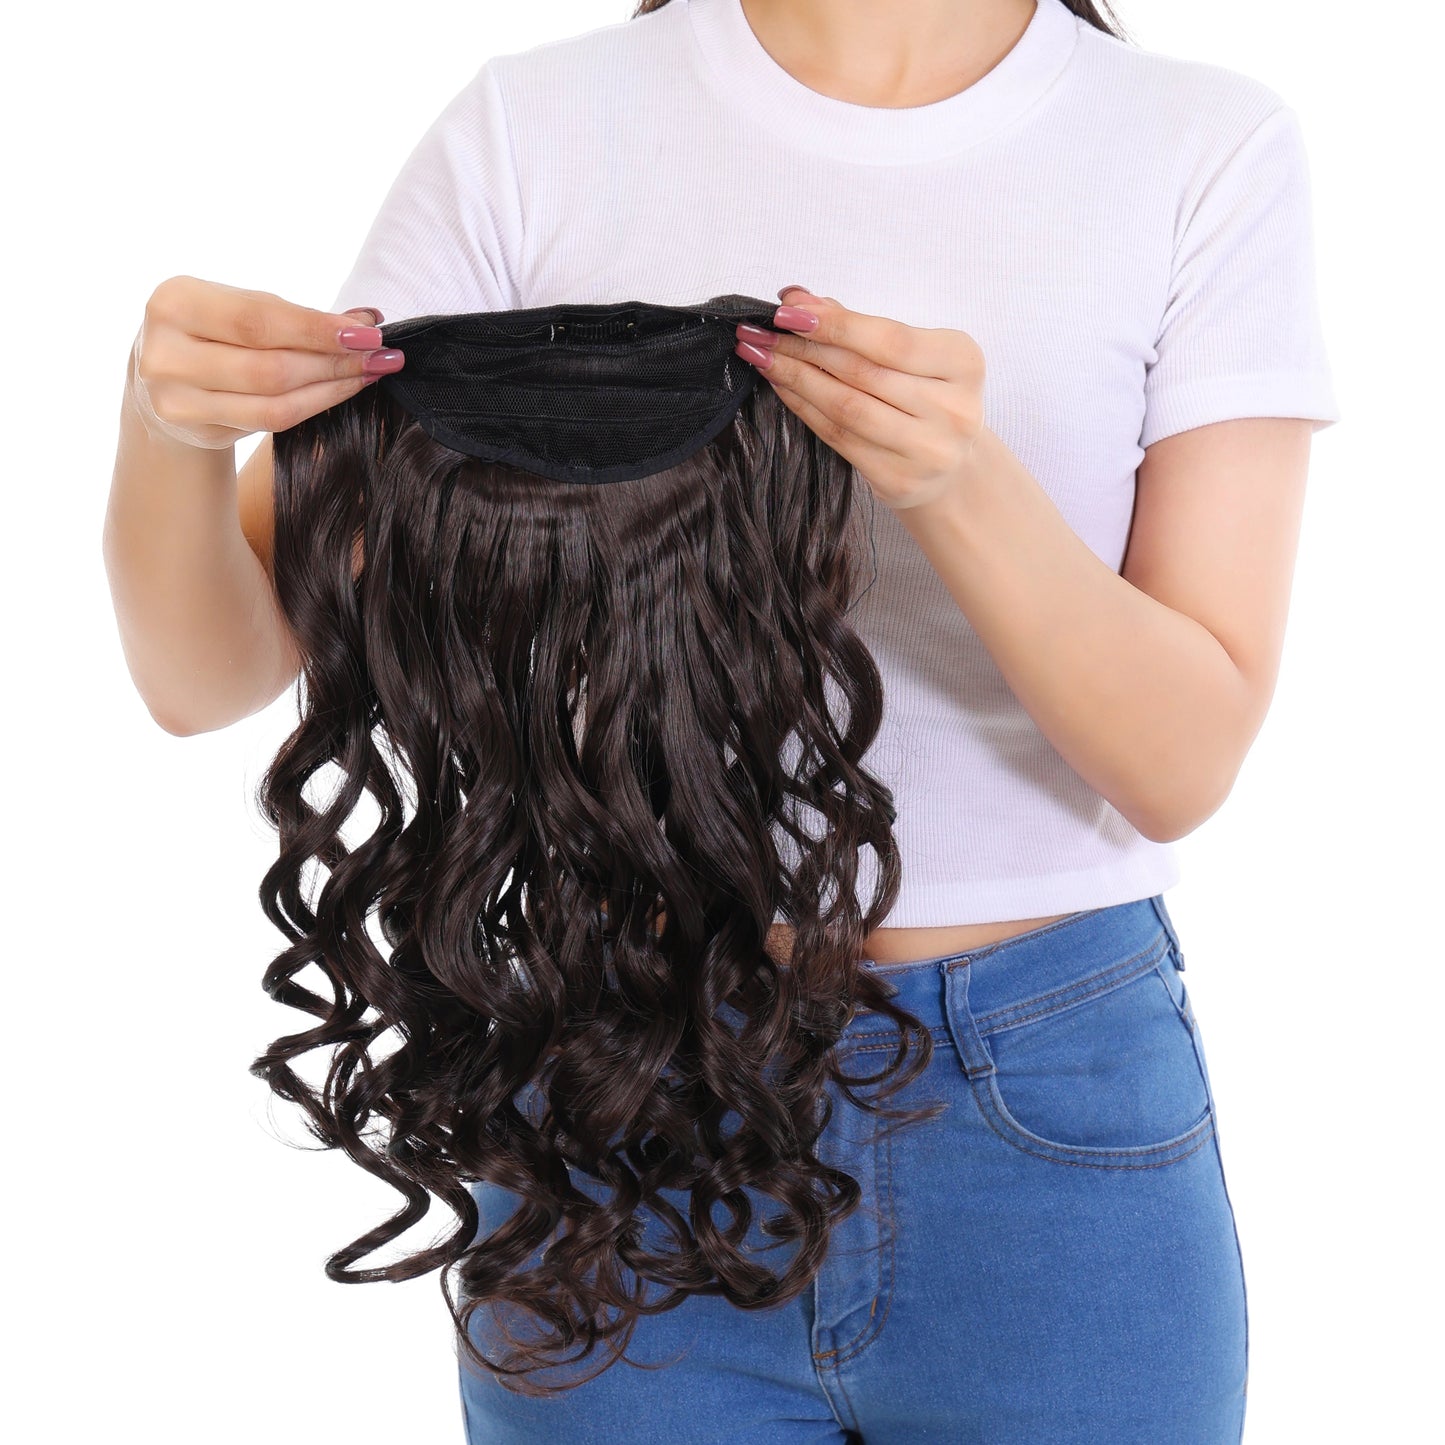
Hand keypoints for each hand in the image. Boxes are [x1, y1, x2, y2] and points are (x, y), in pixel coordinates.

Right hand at [127, 276, 403, 451]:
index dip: (318, 331)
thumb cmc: (215, 332)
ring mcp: (175, 397)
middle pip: (270, 367)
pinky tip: (343, 390)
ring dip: (333, 386)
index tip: (370, 333)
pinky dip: (315, 404)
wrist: (164, 376)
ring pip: (274, 401)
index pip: (259, 321)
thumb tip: (370, 319)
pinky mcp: (194, 427)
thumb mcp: (244, 309)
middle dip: (335, 361)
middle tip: (383, 355)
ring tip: (371, 372)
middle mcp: (166, 351)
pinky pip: (271, 421)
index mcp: (176, 303)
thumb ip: (298, 315)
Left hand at [733, 287, 985, 511]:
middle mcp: (953, 409)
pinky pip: (837, 437)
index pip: (889, 340)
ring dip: (795, 379)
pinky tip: (783, 388)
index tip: (787, 310)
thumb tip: (796, 298)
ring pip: (845, 407)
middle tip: (759, 332)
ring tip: (761, 357)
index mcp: (963, 363)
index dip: (835, 325)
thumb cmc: (927, 399)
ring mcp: (927, 450)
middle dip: (802, 348)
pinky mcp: (898, 479)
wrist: (952, 468)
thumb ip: (859, 325)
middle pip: (862, 373)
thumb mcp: (913, 355)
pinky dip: (804, 408)